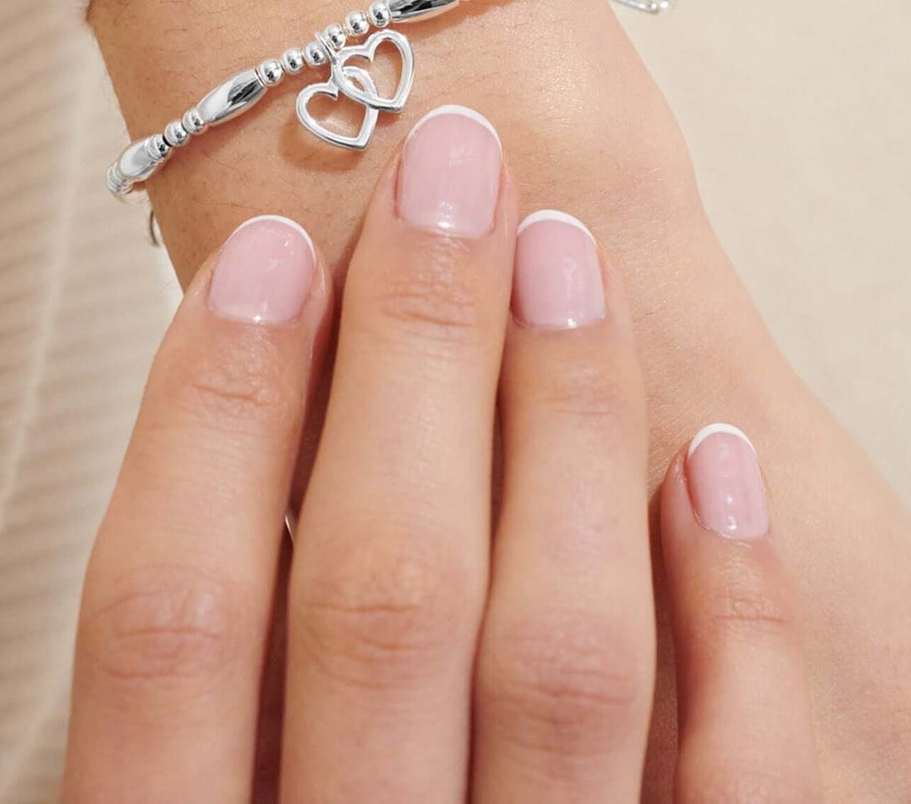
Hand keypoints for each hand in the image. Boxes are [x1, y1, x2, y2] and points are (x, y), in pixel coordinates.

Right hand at [61, 107, 818, 800]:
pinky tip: (718, 459)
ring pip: (560, 660)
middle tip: (451, 170)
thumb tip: (213, 449)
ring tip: (565, 257)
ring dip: (564, 431)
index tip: (264, 251)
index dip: (210, 409)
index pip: (173, 611)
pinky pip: (735, 792)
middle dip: (410, 352)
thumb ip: (179, 715)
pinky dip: (737, 618)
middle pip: (374, 590)